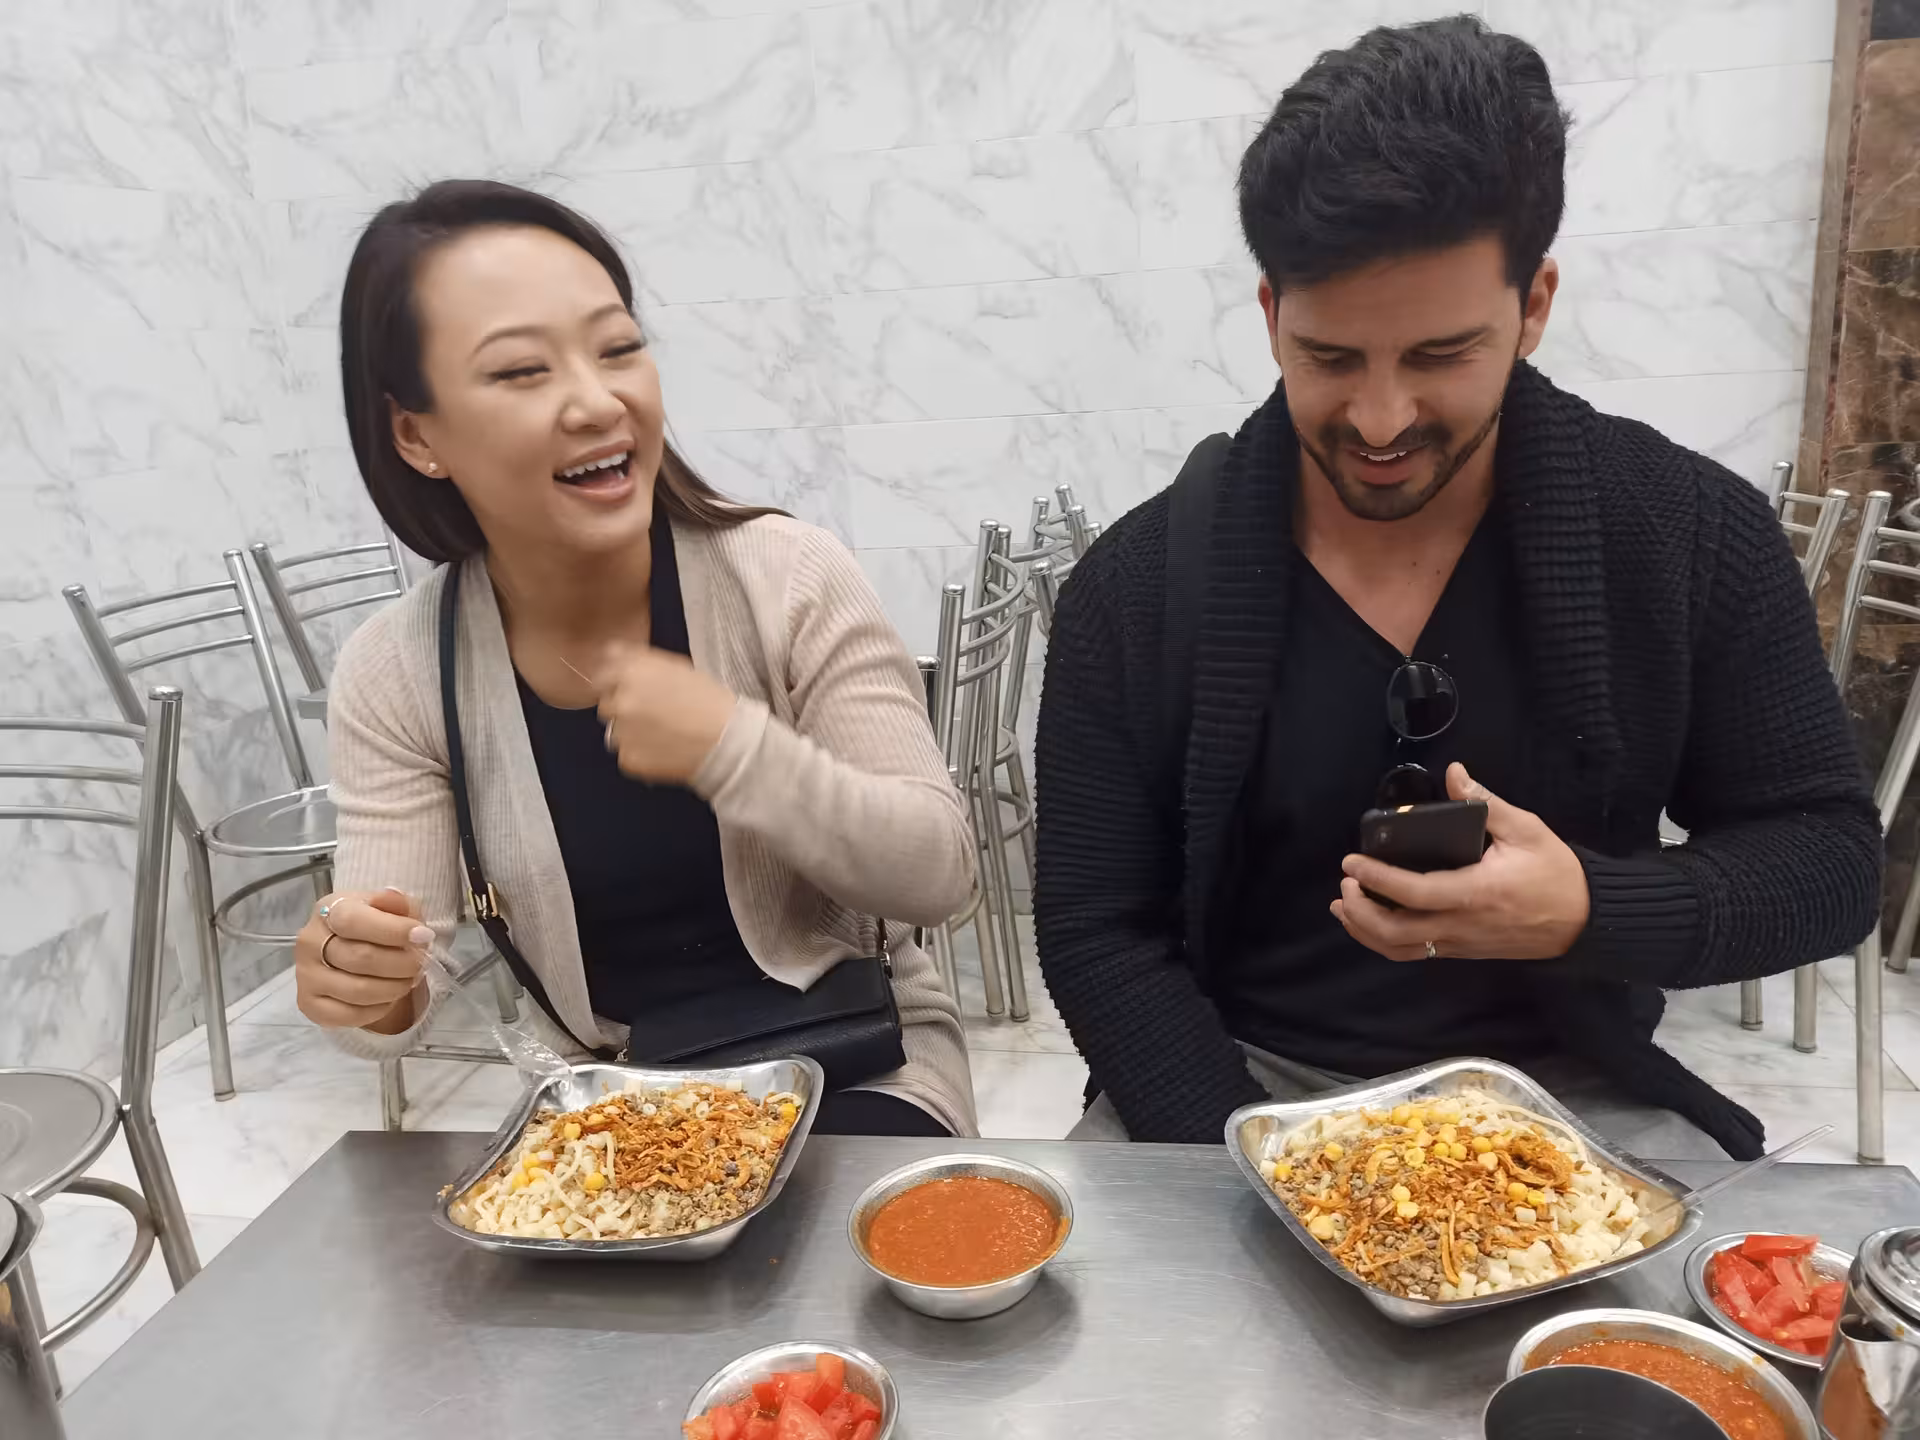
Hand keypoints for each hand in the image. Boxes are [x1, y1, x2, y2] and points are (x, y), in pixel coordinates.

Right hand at [295, 888, 432, 1031]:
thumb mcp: (390, 907)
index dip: (392, 930)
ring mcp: (306, 976)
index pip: (353, 921)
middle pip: (360, 958)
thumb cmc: (374, 926)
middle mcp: (309, 942)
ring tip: (409, 979)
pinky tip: (389, 997)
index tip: (423, 936)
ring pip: (358, 991)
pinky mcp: (309, 1005)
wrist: (353, 953)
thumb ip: (396, 902)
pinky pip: (350, 1015)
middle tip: (421, 963)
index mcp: (328, 911)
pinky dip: (379, 1009)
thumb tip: (394, 900)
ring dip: (395, 987)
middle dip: (402, 963)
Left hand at [594, 641, 736, 783]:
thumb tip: (610, 654)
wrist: (728, 740)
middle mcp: (620, 701)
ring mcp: (621, 733)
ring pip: (614, 732)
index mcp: (631, 672)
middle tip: (652, 714)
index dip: (617, 681)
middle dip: (623, 708)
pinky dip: (640, 754)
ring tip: (661, 735)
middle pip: (606, 704)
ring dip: (630, 732)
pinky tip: (663, 751)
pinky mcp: (628, 759)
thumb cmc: (709, 699)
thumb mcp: (676, 666)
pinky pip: (626, 755)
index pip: (602, 673)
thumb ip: (639, 659)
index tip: (632, 690)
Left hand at [1329, 763, 1589, 961]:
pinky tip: (1372, 923)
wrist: (1586, 922)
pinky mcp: (1463, 952)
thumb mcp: (1526, 829)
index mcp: (1476, 893)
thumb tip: (1454, 773)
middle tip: (1346, 883)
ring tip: (1343, 906)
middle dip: (1360, 911)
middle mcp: (1462, 925)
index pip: (1414, 892)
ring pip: (1401, 950)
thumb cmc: (1557, 873)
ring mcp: (1461, 943)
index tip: (1351, 863)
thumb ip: (1485, 802)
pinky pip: (1416, 953)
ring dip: (1365, 931)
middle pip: (1396, 932)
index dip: (1377, 879)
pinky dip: (1386, 941)